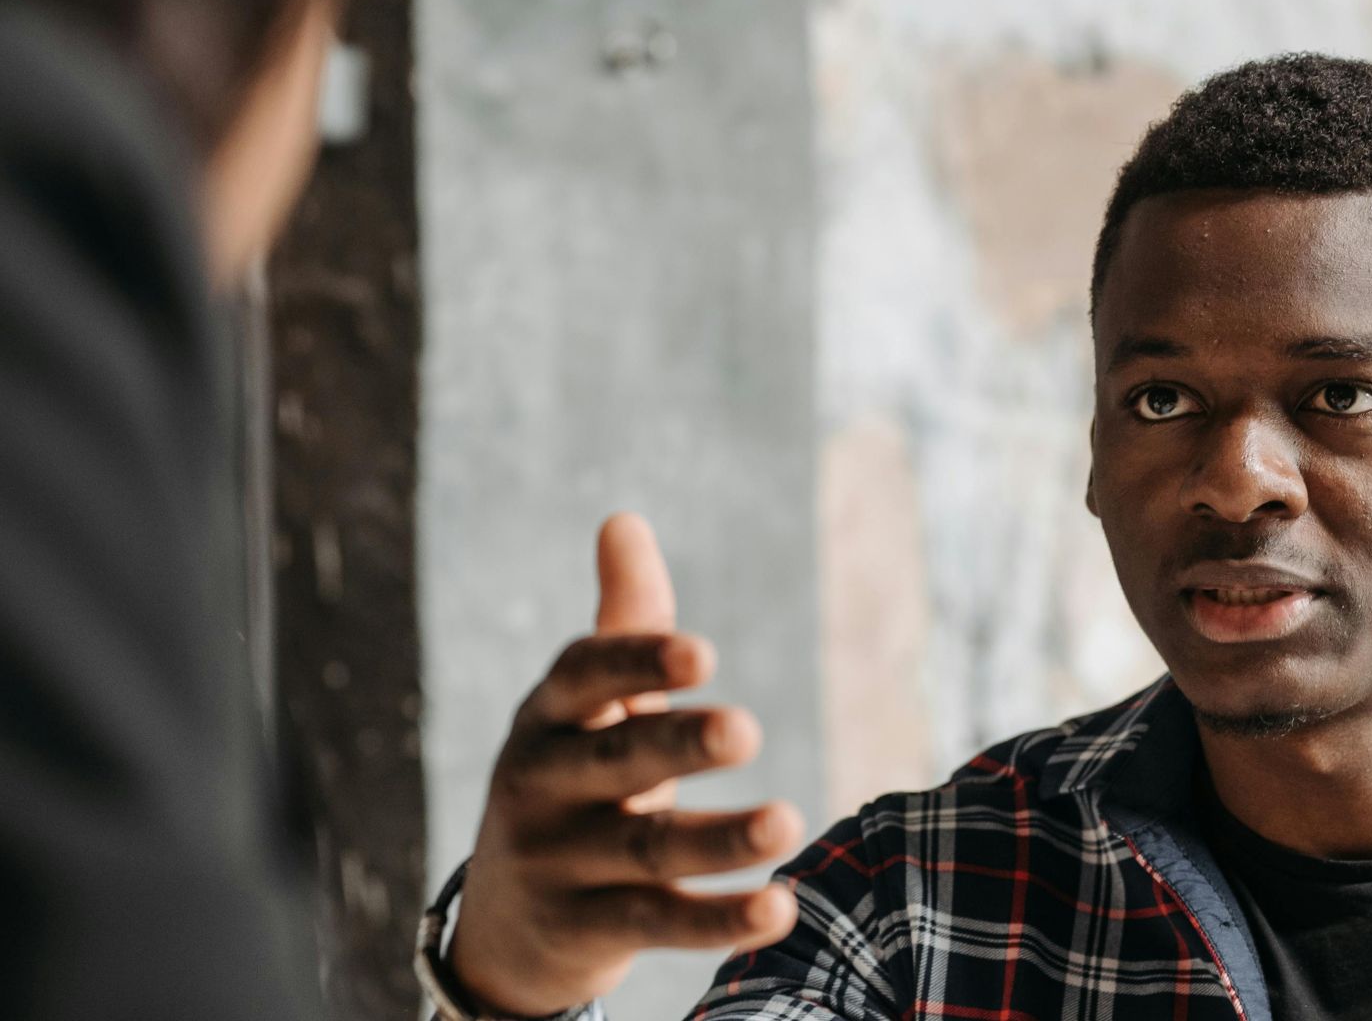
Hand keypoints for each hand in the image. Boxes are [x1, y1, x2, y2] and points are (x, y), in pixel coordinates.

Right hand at [448, 514, 804, 1017]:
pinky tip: (780, 907)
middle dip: (678, 745)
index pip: (582, 680)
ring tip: (787, 821)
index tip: (701, 653)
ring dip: (719, 838)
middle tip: (745, 728)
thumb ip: (620, 623)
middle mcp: (543, 787)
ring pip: (646, 849)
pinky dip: (719, 919)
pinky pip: (659, 923)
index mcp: (547, 720)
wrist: (505, 926)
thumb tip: (624, 519)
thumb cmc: (571, 784)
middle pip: (616, 762)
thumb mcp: (586, 710)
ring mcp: (562, 864)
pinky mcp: (589, 932)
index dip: (637, 662)